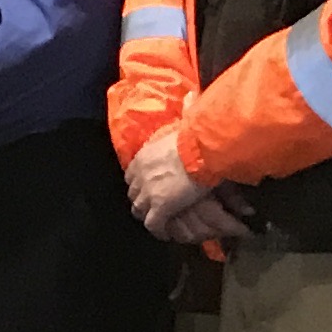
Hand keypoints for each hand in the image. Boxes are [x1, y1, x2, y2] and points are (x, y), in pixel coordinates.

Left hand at [124, 127, 253, 245]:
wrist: (200, 151)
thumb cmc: (194, 138)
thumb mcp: (180, 128)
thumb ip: (179, 120)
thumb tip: (190, 98)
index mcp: (142, 156)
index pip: (131, 174)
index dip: (139, 182)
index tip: (148, 186)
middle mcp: (139, 175)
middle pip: (132, 193)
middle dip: (140, 199)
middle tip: (152, 205)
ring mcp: (148, 193)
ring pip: (139, 210)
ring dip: (147, 215)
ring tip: (158, 220)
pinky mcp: (160, 208)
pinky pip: (152, 224)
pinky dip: (158, 230)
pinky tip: (164, 234)